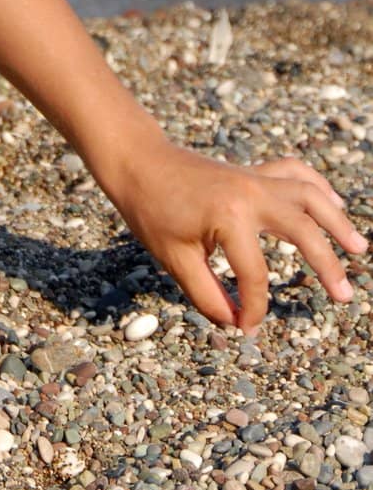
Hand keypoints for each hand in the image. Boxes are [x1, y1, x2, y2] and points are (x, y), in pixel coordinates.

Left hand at [113, 140, 367, 334]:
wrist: (138, 161)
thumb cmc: (150, 210)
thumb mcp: (173, 259)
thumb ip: (207, 295)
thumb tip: (236, 322)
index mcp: (229, 218)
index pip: (254, 275)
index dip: (253, 307)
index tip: (246, 327)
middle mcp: (251, 193)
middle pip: (302, 230)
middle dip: (325, 265)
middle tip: (343, 296)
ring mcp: (255, 178)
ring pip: (309, 195)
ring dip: (336, 220)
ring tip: (358, 247)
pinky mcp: (252, 171)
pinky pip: (294, 172)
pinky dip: (316, 185)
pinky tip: (333, 203)